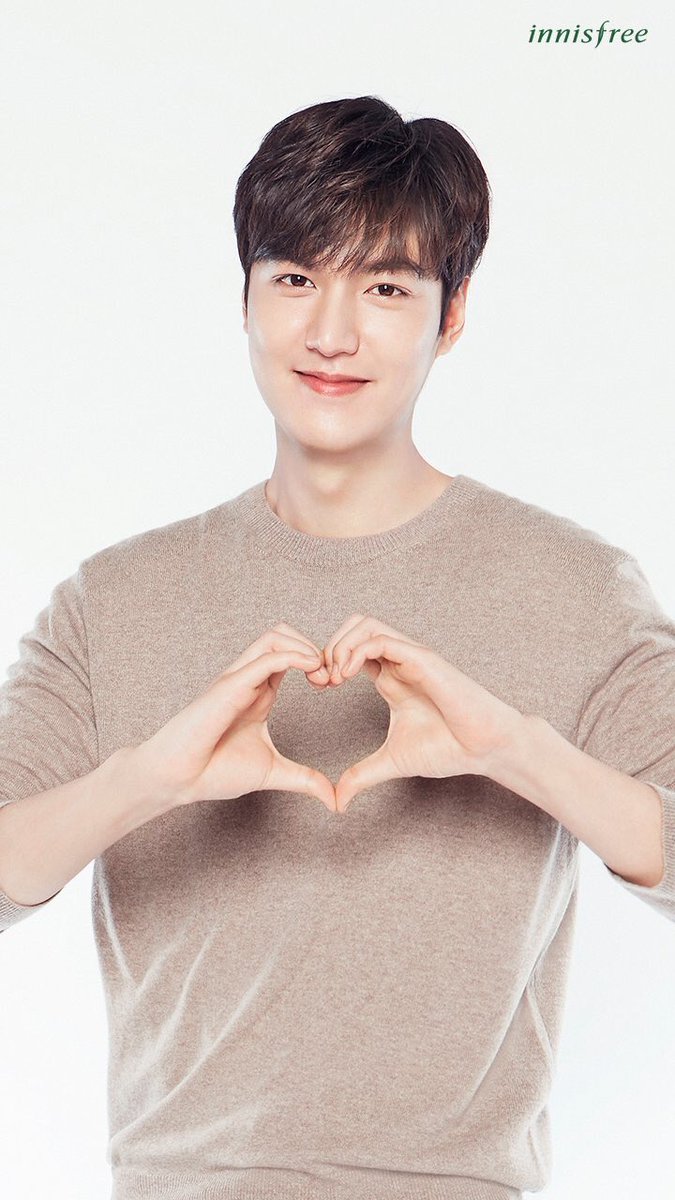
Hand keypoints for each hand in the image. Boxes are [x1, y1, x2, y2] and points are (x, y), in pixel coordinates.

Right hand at [133, 623, 335, 811]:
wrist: (179, 779)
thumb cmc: (214, 771)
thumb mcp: (273, 772)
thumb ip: (304, 780)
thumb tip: (333, 799)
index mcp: (259, 692)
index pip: (291, 656)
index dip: (317, 663)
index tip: (333, 687)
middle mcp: (249, 679)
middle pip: (284, 635)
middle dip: (315, 648)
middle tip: (331, 678)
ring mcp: (238, 678)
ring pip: (275, 636)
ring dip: (306, 647)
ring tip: (321, 674)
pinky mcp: (231, 685)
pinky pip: (266, 657)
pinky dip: (294, 656)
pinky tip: (312, 671)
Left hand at [312, 613, 525, 812]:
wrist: (484, 749)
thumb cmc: (448, 748)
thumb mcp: (391, 761)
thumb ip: (362, 776)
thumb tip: (338, 801)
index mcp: (391, 677)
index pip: (351, 650)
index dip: (328, 661)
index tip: (318, 687)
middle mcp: (399, 661)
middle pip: (354, 626)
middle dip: (329, 645)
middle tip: (321, 678)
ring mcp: (411, 657)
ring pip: (366, 624)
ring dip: (341, 644)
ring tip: (333, 675)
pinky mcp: (423, 659)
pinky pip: (382, 639)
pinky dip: (357, 650)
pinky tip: (347, 675)